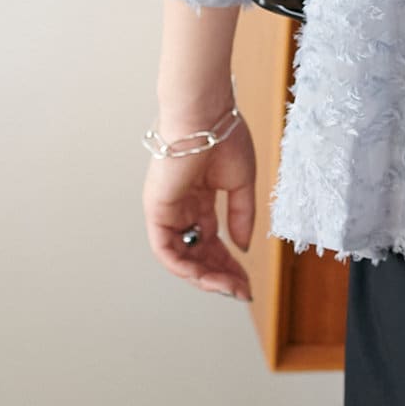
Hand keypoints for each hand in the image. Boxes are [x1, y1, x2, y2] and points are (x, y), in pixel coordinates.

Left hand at [143, 113, 256, 302]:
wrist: (206, 115)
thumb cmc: (224, 137)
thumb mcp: (242, 182)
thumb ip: (241, 216)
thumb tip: (242, 247)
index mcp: (201, 197)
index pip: (213, 239)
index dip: (230, 262)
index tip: (248, 279)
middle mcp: (182, 208)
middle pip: (199, 253)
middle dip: (221, 275)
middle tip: (241, 290)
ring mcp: (168, 211)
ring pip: (182, 257)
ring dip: (205, 276)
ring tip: (229, 286)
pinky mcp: (157, 211)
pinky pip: (166, 250)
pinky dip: (184, 267)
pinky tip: (207, 275)